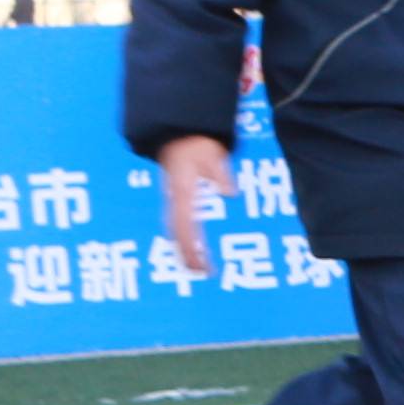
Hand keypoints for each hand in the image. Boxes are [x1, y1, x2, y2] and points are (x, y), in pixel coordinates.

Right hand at [156, 132, 230, 277]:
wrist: (177, 131)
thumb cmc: (195, 143)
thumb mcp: (211, 154)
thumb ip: (219, 172)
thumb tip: (229, 192)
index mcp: (182, 191)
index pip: (185, 224)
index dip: (192, 246)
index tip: (200, 263)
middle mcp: (175, 198)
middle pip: (177, 231)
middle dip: (186, 253)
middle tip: (199, 273)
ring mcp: (174, 198)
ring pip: (176, 228)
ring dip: (184, 248)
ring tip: (196, 268)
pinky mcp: (178, 197)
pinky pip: (181, 222)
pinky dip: (185, 237)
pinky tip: (195, 249)